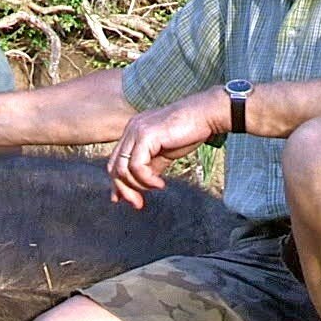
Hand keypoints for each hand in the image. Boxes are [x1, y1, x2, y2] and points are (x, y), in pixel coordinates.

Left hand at [106, 91, 222, 208]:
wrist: (205, 115)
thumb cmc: (189, 132)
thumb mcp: (164, 154)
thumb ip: (150, 168)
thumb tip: (140, 188)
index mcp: (133, 133)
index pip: (116, 162)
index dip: (119, 184)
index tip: (130, 200)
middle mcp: (130, 130)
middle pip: (114, 167)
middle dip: (124, 190)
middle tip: (138, 204)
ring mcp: (136, 131)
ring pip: (122, 169)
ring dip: (138, 186)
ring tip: (155, 188)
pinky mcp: (145, 135)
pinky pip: (137, 166)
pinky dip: (146, 179)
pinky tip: (160, 184)